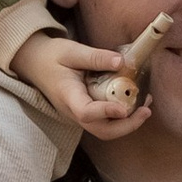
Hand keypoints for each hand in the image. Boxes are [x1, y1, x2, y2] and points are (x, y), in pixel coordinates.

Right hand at [12, 28, 148, 134]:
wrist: (35, 63)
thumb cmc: (52, 56)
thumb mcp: (72, 50)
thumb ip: (96, 57)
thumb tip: (122, 61)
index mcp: (67, 96)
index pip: (86, 112)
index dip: (105, 112)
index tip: (124, 108)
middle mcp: (73, 112)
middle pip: (101, 131)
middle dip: (126, 126)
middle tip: (146, 111)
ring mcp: (79, 115)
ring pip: (105, 130)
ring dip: (127, 124)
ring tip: (146, 106)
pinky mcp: (86, 113)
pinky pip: (105, 122)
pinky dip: (122, 117)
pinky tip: (136, 102)